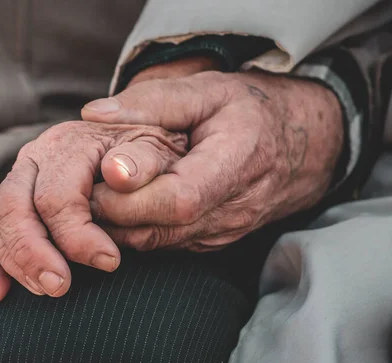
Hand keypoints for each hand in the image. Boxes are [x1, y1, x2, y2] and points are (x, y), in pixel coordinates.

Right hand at [0, 121, 186, 301]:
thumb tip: (119, 173)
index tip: (110, 262)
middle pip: (12, 208)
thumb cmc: (151, 159)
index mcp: (69, 144)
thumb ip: (144, 161)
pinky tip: (1, 293)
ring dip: (13, 261)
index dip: (77, 236)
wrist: (141, 157)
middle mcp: (36, 157)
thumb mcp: (157, 152)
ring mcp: (20, 180)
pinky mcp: (15, 203)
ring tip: (47, 290)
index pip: (57, 197)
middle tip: (61, 287)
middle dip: (32, 253)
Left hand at [82, 70, 342, 251]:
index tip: (101, 177)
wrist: (305, 144)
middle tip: (87, 186)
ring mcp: (224, 230)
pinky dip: (137, 228)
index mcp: (238, 161)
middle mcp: (234, 208)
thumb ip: (154, 101)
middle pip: (162, 228)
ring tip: (99, 193)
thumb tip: (94, 113)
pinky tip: (123, 205)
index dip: (134, 196)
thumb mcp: (209, 89)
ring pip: (158, 242)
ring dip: (120, 225)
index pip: (180, 198)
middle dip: (114, 212)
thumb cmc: (251, 110)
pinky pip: (166, 243)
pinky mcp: (213, 240)